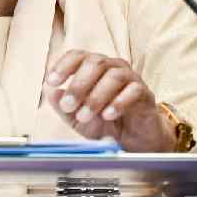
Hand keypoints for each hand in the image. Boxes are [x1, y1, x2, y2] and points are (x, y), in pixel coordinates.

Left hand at [45, 50, 175, 152]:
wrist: (133, 141)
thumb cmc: (104, 124)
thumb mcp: (77, 119)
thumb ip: (63, 107)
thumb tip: (51, 93)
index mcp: (93, 68)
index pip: (78, 55)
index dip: (63, 66)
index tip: (51, 81)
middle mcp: (112, 67)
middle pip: (95, 63)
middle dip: (78, 85)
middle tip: (68, 105)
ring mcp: (130, 78)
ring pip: (114, 76)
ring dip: (96, 97)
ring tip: (85, 115)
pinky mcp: (145, 93)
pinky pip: (133, 90)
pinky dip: (118, 103)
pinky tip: (108, 115)